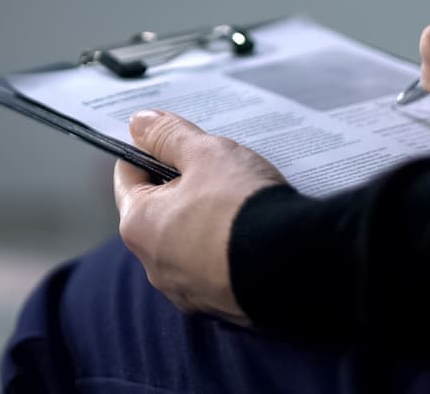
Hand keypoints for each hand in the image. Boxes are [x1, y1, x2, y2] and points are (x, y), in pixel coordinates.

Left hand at [113, 110, 284, 322]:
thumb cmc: (245, 209)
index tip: (171, 141)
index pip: (128, 176)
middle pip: (158, 211)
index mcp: (138, 226)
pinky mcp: (221, 306)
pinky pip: (215, 269)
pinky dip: (226, 251)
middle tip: (212, 169)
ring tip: (237, 200)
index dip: (149, 152)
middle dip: (180, 187)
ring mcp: (188, 291)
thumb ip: (167, 135)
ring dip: (204, 221)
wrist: (301, 269)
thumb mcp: (206, 154)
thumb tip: (139, 123)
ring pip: (187, 243)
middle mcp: (154, 265)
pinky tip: (252, 233)